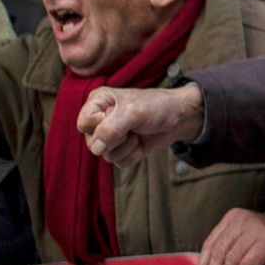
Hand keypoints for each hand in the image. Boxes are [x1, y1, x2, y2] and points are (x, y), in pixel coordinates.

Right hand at [79, 84, 205, 164]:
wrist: (180, 118)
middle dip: (116, 139)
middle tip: (132, 127)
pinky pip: (118, 162)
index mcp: (98, 102)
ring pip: (106, 155)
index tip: (117, 116)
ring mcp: (110, 136)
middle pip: (92, 143)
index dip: (100, 125)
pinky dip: (132, 155)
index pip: (83, 123)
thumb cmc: (157, 106)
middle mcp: (100, 119)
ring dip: (127, 147)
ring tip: (137, 133)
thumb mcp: (133, 112)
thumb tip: (96, 149)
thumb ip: (111, 129)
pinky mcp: (121, 149)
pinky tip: (140, 143)